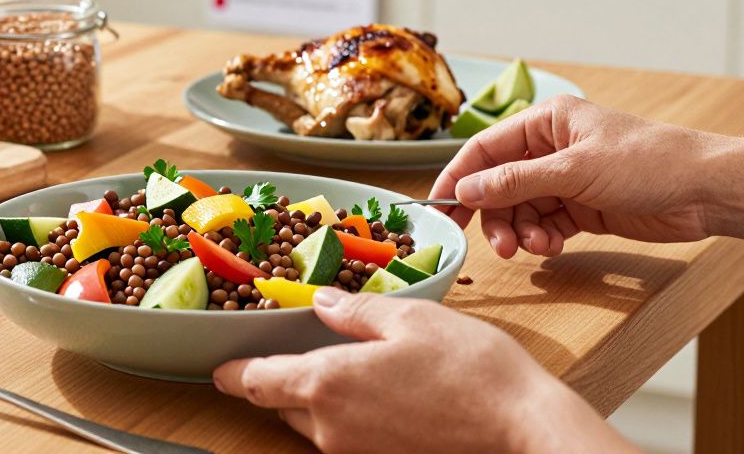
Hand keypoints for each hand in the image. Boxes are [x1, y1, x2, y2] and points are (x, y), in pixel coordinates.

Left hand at [213, 289, 634, 453]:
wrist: (522, 429)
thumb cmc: (471, 370)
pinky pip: (348, 439)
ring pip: (316, 424)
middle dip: (284, 380)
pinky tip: (385, 393)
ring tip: (351, 367)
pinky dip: (351, 415)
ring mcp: (357, 453)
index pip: (257, 382)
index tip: (221, 367)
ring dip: (320, 398)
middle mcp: (331, 428)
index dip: (235, 373)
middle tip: (300, 352)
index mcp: (327, 384)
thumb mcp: (409, 318)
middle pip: (284, 406)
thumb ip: (355, 312)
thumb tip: (321, 304)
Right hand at [430, 95, 743, 256]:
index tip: (439, 209)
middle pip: (500, 184)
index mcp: (547, 122)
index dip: (459, 178)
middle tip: (498, 248)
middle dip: (496, 216)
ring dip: (523, 232)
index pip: (485, 149)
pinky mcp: (584, 208)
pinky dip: (544, 238)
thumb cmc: (647, 163)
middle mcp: (552, 148)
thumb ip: (516, 182)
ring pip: (522, 209)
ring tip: (539, 248)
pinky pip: (546, 225)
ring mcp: (567, 179)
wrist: (707, 192)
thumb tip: (465, 190)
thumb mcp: (575, 171)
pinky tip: (555, 246)